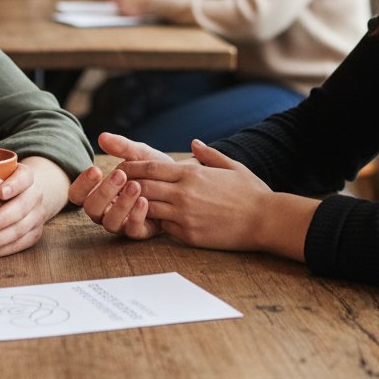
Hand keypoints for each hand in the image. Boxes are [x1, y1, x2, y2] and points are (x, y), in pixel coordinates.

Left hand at [0, 155, 69, 260]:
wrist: (23, 196)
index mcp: (26, 176)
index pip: (24, 178)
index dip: (14, 185)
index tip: (0, 192)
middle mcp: (35, 194)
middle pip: (21, 207)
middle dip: (0, 218)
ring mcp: (37, 215)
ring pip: (20, 229)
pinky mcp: (34, 234)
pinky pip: (19, 245)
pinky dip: (0, 250)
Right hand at [69, 132, 171, 238]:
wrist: (179, 183)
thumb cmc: (152, 169)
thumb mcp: (138, 154)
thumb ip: (122, 147)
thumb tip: (102, 137)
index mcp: (98, 192)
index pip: (78, 194)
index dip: (82, 184)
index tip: (96, 169)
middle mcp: (105, 210)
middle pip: (91, 209)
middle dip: (103, 192)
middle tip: (120, 174)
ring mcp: (121, 223)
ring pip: (110, 222)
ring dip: (121, 204)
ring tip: (135, 185)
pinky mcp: (139, 231)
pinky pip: (132, 231)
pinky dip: (136, 216)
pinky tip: (144, 200)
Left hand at [120, 139, 273, 251]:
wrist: (265, 220)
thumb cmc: (251, 191)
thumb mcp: (230, 165)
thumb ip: (209, 154)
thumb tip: (194, 143)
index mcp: (192, 173)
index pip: (151, 166)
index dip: (132, 166)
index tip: (121, 166)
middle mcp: (184, 193)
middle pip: (143, 186)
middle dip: (126, 184)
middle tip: (113, 185)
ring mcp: (185, 215)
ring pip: (148, 207)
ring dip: (135, 205)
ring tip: (122, 203)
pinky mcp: (189, 235)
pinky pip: (163, 227)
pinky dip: (154, 222)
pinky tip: (147, 220)